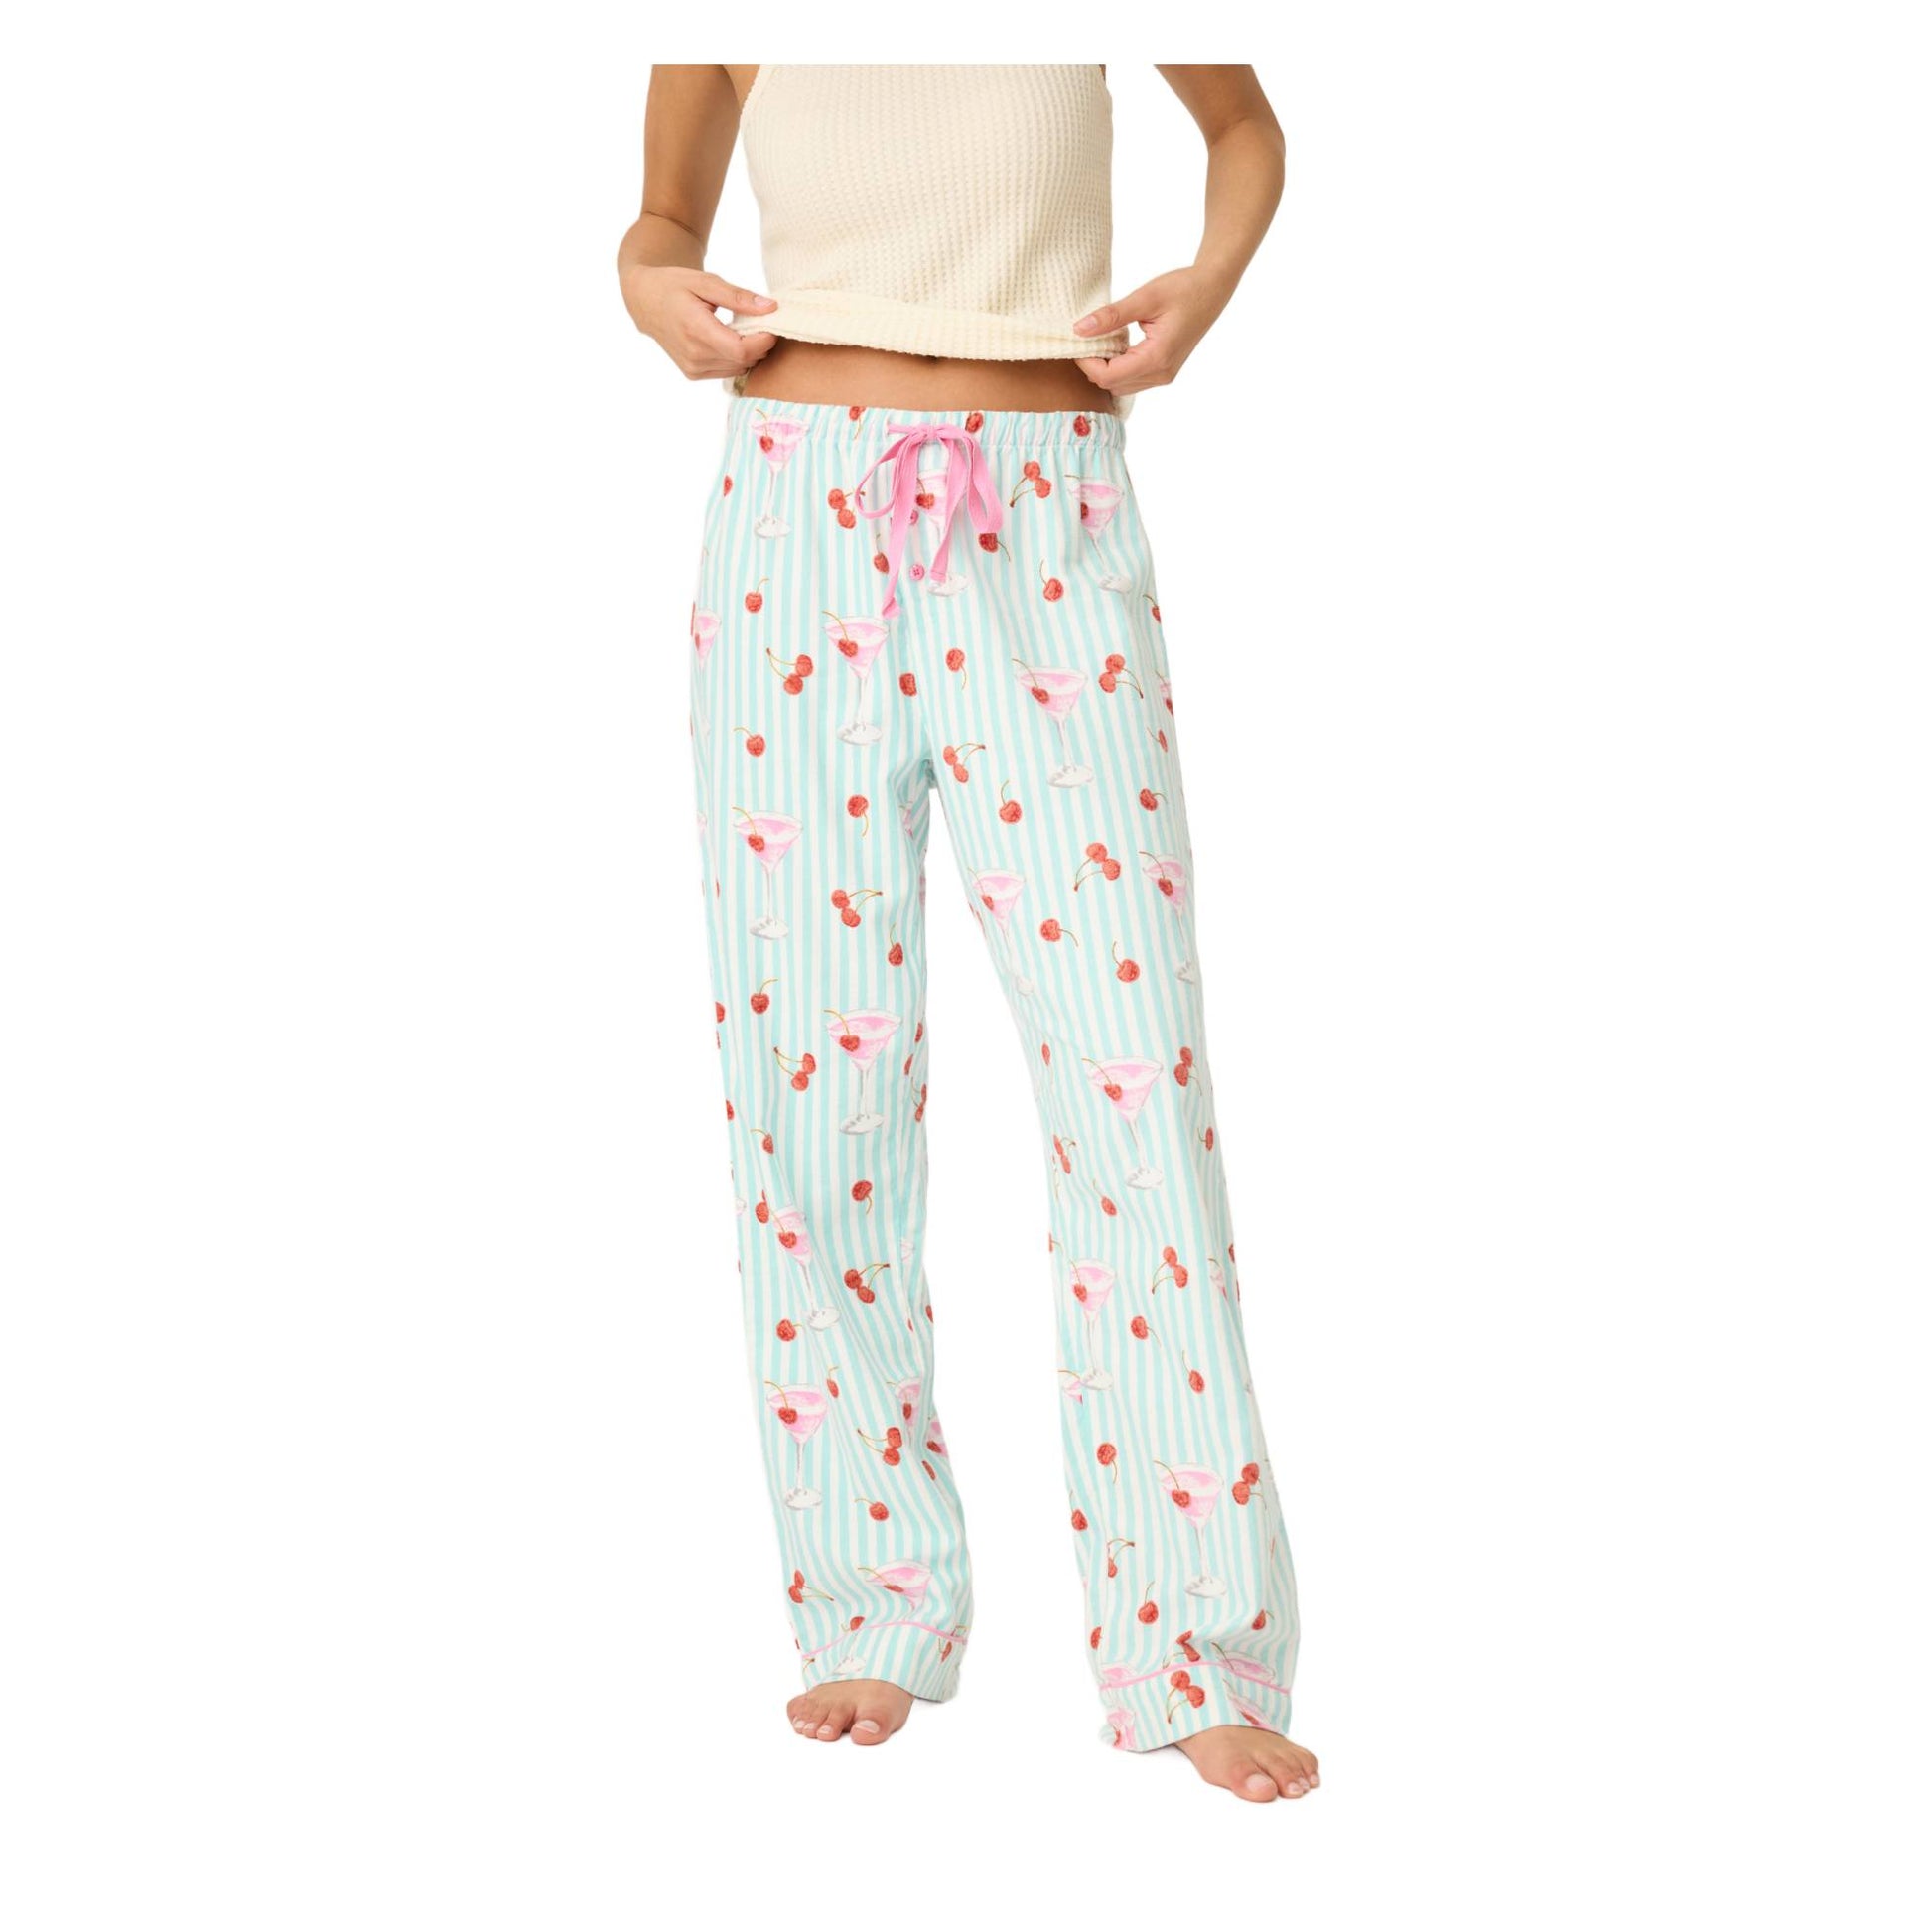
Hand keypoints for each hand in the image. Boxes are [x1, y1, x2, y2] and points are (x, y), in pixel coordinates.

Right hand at [621, 266, 778, 379]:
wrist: (645, 301)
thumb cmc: (675, 285)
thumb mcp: (705, 282)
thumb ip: (738, 297)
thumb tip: (770, 307)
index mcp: (695, 330)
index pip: (741, 349)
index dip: (764, 339)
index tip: (772, 322)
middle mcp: (693, 355)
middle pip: (743, 360)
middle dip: (761, 343)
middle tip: (763, 321)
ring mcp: (693, 368)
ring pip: (739, 368)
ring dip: (751, 351)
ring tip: (747, 328)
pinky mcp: (694, 374)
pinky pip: (728, 370)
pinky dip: (738, 357)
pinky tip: (732, 338)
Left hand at [1072, 267, 1235, 396]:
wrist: (1212, 290)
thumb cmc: (1183, 289)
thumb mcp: (1145, 298)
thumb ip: (1112, 316)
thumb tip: (1080, 329)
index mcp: (1156, 358)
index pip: (1108, 376)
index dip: (1086, 362)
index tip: (1078, 340)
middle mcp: (1160, 374)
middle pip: (1111, 385)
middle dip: (1093, 365)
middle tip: (1085, 338)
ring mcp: (1163, 376)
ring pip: (1120, 386)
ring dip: (1105, 367)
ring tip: (1102, 339)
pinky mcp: (1163, 371)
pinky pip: (1132, 379)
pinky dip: (1118, 366)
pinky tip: (1117, 343)